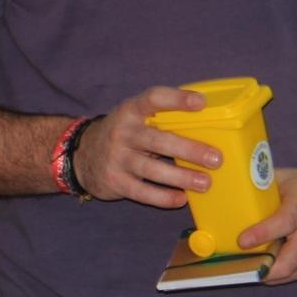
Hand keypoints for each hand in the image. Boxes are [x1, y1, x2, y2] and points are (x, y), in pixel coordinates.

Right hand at [73, 87, 219, 207]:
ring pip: (152, 169)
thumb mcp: (134, 118)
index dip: (177, 99)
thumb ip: (161, 118)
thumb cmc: (122, 134)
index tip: (201, 102)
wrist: (80, 155)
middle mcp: (122, 132)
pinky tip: (181, 199)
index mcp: (131, 111)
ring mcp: (117, 158)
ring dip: (181, 177)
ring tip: (205, 183)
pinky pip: (142, 192)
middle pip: (157, 139)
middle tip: (215, 159)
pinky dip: (163, 197)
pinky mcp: (115, 181)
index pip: (153, 98)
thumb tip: (209, 124)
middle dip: (188, 149)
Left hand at [238, 168, 296, 284]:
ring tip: (246, 268)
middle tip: (239, 265)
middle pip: (289, 259)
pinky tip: (264, 268)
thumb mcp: (287, 179)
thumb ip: (262, 186)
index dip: (262, 234)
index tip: (241, 241)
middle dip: (263, 268)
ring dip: (268, 273)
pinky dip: (279, 274)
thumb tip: (230, 191)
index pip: (284, 223)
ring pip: (291, 271)